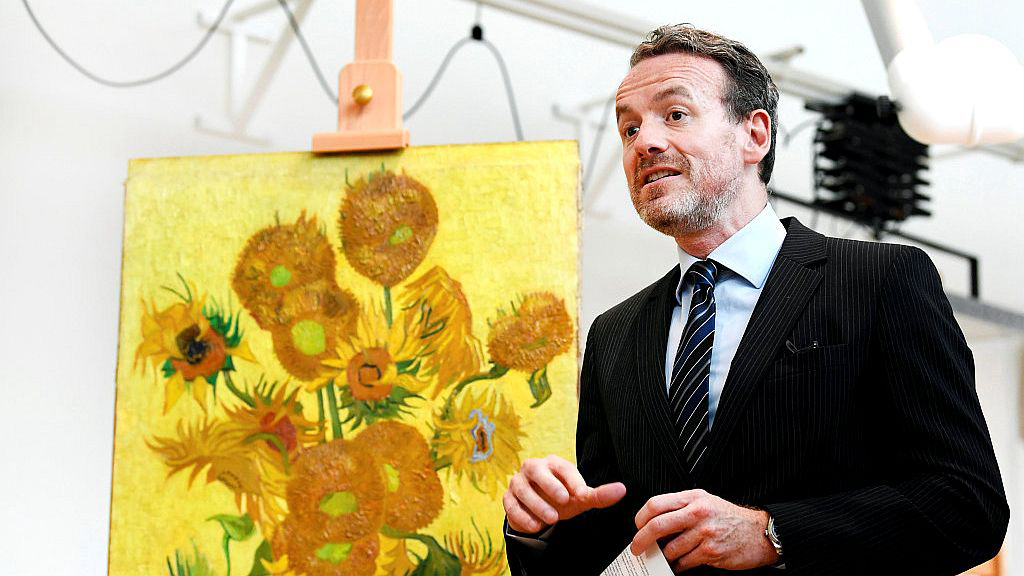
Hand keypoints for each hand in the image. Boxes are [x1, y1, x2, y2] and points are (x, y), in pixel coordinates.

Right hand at [503, 455, 626, 533]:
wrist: (539, 510)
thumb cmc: (562, 497)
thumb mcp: (580, 497)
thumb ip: (599, 495)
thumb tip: (622, 490)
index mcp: (553, 464)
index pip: (562, 467)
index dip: (573, 480)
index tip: (583, 494)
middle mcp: (533, 468)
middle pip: (536, 470)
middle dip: (550, 485)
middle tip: (564, 501)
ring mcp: (518, 482)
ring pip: (522, 488)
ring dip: (537, 504)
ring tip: (551, 519)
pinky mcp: (508, 498)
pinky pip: (511, 504)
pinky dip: (522, 516)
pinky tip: (535, 526)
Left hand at [631, 489, 777, 571]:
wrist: (758, 532)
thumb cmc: (730, 518)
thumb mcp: (705, 502)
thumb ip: (681, 508)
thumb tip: (654, 523)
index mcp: (692, 497)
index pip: (656, 504)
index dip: (640, 518)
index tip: (637, 527)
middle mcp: (697, 512)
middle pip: (657, 526)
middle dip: (641, 540)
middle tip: (637, 548)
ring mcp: (704, 533)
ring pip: (670, 548)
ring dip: (664, 556)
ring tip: (666, 556)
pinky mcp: (711, 552)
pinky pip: (684, 562)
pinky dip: (678, 566)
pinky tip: (680, 564)